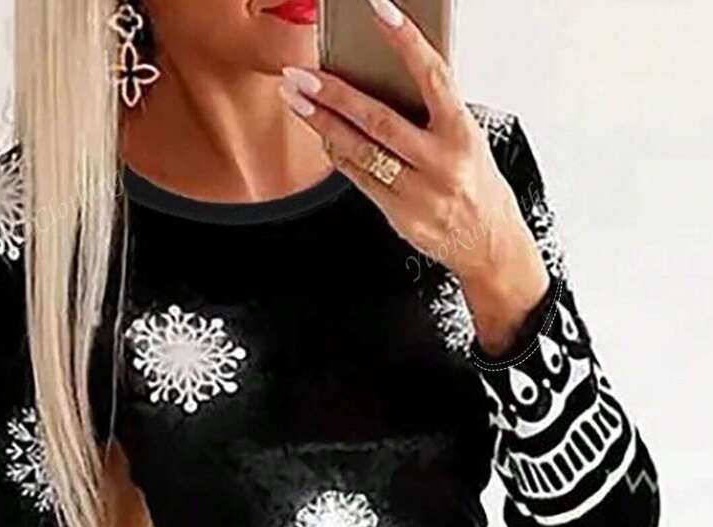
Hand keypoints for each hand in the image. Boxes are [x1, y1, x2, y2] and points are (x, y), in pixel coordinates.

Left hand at [280, 0, 549, 353]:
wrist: (489, 243)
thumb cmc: (475, 184)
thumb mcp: (467, 139)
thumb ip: (433, 112)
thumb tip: (387, 76)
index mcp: (462, 132)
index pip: (433, 76)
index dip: (405, 41)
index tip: (379, 10)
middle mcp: (441, 162)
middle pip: (379, 119)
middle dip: (334, 94)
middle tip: (302, 74)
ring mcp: (418, 192)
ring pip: (361, 151)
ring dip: (323, 123)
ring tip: (296, 100)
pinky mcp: (400, 215)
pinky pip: (360, 179)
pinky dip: (338, 155)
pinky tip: (322, 135)